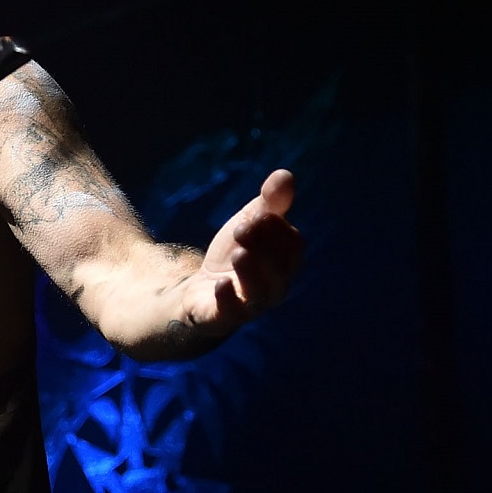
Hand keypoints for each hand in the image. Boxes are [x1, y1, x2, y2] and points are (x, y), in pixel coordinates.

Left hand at [186, 168, 302, 335]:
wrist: (198, 291)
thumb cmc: (233, 256)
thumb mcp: (249, 224)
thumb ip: (269, 204)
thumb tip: (286, 175)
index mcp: (284, 263)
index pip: (292, 246)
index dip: (279, 228)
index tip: (259, 212)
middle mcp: (273, 287)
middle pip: (279, 269)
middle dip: (264, 246)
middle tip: (243, 227)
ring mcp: (249, 305)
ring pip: (260, 293)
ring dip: (251, 271)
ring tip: (239, 253)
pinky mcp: (222, 317)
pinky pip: (231, 314)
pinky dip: (228, 299)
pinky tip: (220, 283)